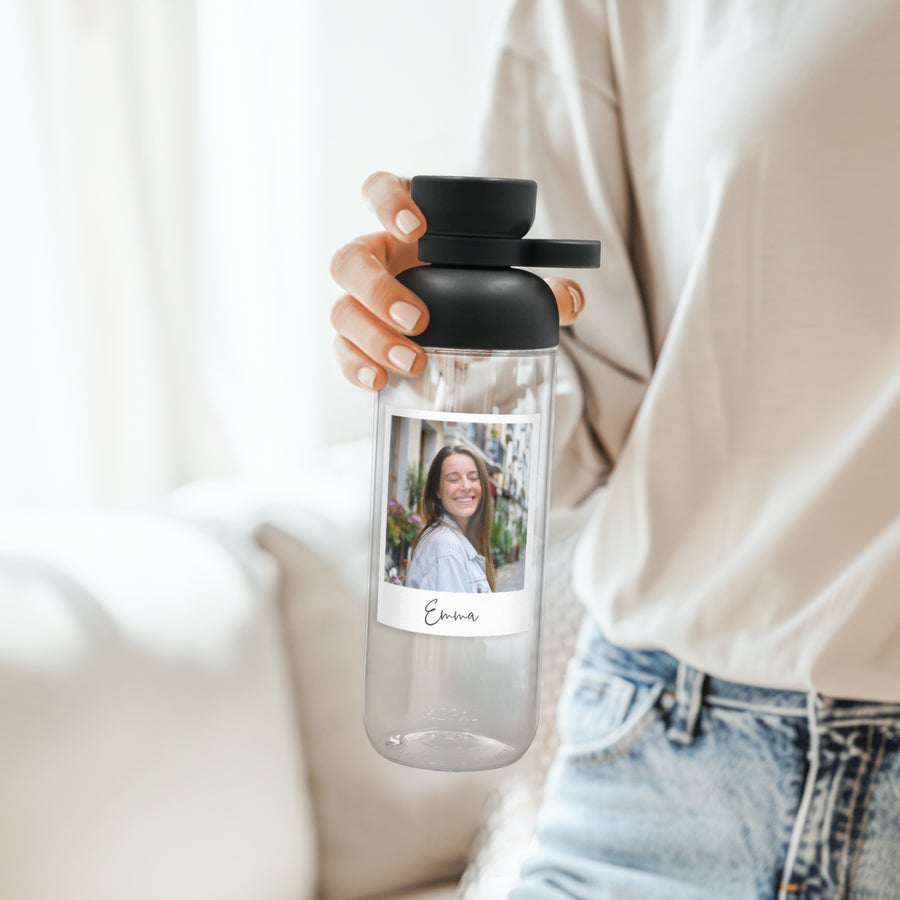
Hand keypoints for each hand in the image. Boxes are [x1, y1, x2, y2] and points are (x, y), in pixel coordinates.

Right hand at [330, 171, 585, 390]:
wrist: (456, 320)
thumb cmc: (472, 284)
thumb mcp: (503, 280)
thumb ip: (541, 288)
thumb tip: (572, 300)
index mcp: (404, 225)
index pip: (378, 191)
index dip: (388, 203)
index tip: (415, 227)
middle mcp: (375, 258)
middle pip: (350, 261)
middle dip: (380, 291)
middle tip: (420, 319)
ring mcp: (359, 301)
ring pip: (342, 310)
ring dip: (373, 337)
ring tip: (413, 361)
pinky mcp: (355, 339)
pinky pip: (341, 351)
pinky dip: (355, 367)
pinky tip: (380, 381)